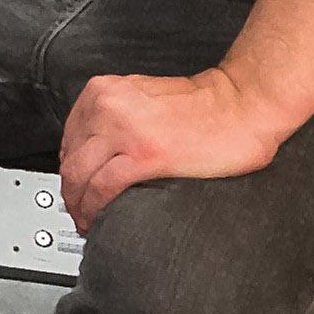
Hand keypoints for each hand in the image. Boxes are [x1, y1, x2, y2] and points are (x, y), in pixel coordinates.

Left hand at [57, 66, 296, 230]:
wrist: (244, 104)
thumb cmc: (206, 105)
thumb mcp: (142, 97)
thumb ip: (115, 116)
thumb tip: (97, 151)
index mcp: (105, 92)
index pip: (69, 138)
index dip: (69, 168)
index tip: (74, 186)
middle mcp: (107, 107)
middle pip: (70, 159)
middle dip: (70, 192)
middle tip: (76, 211)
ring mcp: (124, 130)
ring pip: (79, 176)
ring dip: (77, 205)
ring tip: (85, 221)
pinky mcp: (144, 155)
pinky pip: (102, 188)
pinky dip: (93, 209)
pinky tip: (96, 221)